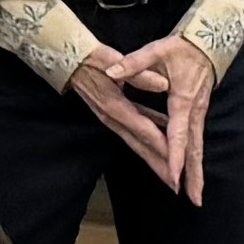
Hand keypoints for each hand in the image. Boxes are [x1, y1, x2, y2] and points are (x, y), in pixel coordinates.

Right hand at [68, 47, 175, 174]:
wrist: (68, 59)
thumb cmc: (91, 58)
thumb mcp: (113, 60)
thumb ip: (140, 75)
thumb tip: (165, 83)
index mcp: (115, 106)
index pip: (143, 131)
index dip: (161, 147)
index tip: (176, 163)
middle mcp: (113, 118)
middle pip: (140, 146)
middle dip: (158, 166)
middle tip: (175, 185)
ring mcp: (112, 118)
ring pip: (137, 143)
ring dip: (154, 159)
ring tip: (171, 174)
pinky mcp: (112, 114)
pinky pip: (134, 131)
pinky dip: (150, 139)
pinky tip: (165, 142)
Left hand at [126, 34, 216, 203]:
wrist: (209, 42)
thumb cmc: (183, 47)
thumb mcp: (157, 51)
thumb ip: (135, 63)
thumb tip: (112, 72)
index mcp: (182, 99)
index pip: (177, 131)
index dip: (175, 154)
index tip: (174, 174)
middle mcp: (193, 111)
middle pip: (194, 149)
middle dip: (193, 175)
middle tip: (194, 199)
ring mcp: (198, 114)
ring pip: (196, 148)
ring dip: (195, 172)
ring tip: (194, 194)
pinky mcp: (197, 114)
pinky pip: (194, 141)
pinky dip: (192, 159)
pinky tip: (187, 171)